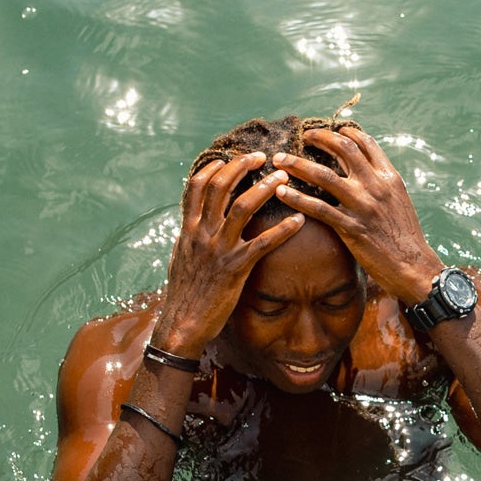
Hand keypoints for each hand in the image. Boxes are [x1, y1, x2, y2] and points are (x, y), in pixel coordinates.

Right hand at [155, 153, 303, 356]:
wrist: (182, 323)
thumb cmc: (184, 293)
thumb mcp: (181, 258)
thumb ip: (190, 236)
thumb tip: (195, 222)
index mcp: (188, 229)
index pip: (198, 185)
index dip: (216, 167)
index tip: (231, 157)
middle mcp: (201, 233)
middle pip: (220, 186)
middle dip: (242, 166)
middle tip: (262, 156)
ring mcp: (218, 249)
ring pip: (242, 207)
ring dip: (264, 187)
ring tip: (283, 177)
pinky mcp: (235, 268)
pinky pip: (262, 244)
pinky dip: (283, 230)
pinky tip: (299, 221)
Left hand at [279, 126, 440, 304]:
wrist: (413, 265)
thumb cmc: (405, 236)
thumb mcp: (399, 201)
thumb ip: (381, 184)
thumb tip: (364, 171)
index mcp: (389, 177)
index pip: (365, 143)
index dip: (344, 132)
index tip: (329, 130)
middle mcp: (376, 186)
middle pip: (343, 149)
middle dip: (319, 138)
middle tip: (303, 136)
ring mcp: (362, 206)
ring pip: (324, 176)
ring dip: (298, 164)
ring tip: (280, 159)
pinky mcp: (351, 228)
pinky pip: (318, 209)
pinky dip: (297, 198)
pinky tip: (281, 193)